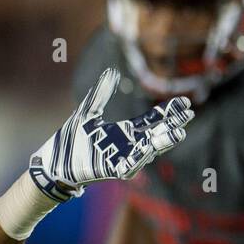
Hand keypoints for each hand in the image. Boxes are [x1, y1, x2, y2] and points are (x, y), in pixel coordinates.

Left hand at [29, 67, 193, 200]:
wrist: (55, 161)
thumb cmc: (72, 139)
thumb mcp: (88, 112)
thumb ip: (100, 94)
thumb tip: (111, 72)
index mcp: (125, 132)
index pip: (152, 120)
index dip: (168, 112)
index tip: (184, 103)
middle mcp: (128, 145)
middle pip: (156, 134)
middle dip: (172, 126)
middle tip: (188, 115)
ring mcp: (122, 158)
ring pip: (148, 151)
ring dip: (162, 142)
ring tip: (178, 133)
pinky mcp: (112, 170)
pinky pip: (131, 165)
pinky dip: (140, 157)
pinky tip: (149, 148)